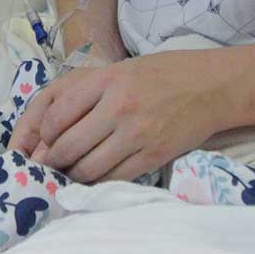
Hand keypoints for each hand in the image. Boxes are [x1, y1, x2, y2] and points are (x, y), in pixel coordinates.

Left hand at [8, 52, 222, 182]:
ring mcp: (137, 134)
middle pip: (68, 146)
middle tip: (49, 166)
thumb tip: (49, 132)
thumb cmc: (161, 74)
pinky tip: (95, 178)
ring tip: (69, 174)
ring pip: (87, 168)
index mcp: (107, 79)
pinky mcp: (153, 156)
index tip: (45, 141)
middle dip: (52, 162)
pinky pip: (114, 178)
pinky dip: (98, 182)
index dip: (43, 135)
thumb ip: (85, 95)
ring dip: (72, 176)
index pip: (57, 114)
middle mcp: (119, 106)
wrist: (211, 86)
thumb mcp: (119, 70)